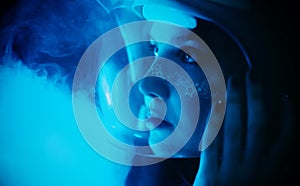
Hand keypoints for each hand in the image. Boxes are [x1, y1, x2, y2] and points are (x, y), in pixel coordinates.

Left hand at [194, 71, 295, 185]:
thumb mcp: (272, 182)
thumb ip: (277, 164)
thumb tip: (284, 140)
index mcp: (275, 172)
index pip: (287, 136)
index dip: (287, 114)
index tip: (283, 95)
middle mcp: (257, 168)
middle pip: (258, 125)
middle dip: (256, 98)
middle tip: (251, 74)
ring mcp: (233, 172)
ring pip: (234, 130)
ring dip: (235, 103)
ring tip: (232, 82)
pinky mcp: (210, 177)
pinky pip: (212, 145)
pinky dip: (213, 124)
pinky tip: (213, 107)